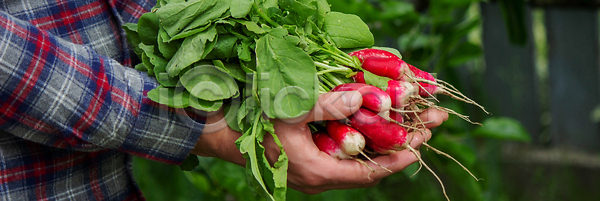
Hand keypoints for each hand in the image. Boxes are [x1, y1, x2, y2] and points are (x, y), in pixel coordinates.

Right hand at [191, 91, 448, 194]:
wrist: (222, 134)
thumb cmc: (253, 123)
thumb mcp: (289, 111)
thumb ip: (325, 106)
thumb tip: (363, 98)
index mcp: (318, 172)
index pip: (370, 172)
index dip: (398, 158)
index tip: (422, 143)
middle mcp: (321, 178)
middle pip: (371, 167)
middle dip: (402, 146)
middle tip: (428, 125)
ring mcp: (316, 171)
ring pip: (360, 163)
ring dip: (386, 143)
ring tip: (412, 123)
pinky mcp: (311, 162)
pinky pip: (346, 157)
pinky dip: (366, 143)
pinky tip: (377, 127)